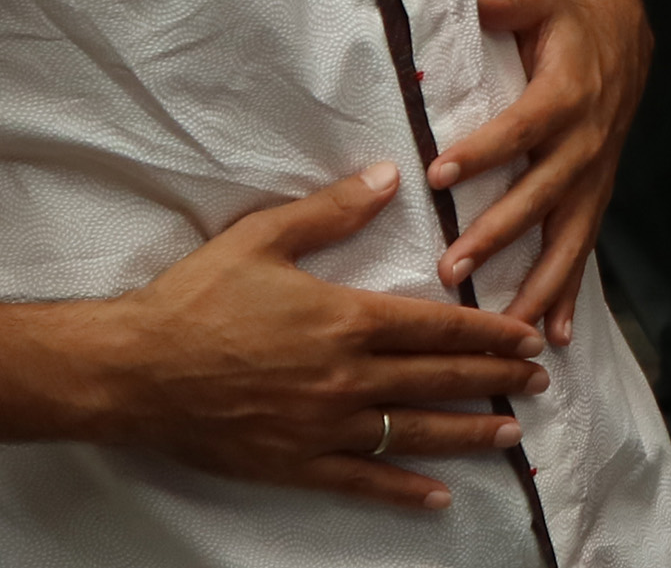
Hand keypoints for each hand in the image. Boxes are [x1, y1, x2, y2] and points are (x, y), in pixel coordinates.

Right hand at [89, 164, 550, 511]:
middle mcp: (346, 377)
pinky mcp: (295, 463)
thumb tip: (389, 174)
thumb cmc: (195, 298)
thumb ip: (333, 210)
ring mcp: (324, 426)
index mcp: (346, 319)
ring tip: (511, 434)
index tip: (526, 337)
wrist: (132, 370)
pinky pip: (362, 481)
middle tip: (538, 382)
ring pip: (414, 432)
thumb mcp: (264, 237)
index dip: (489, 333)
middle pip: (439, 379)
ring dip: (468, 433)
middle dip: (494, 380)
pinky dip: (404, 491)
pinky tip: (438, 496)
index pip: (437, 326)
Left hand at [428, 0, 648, 342]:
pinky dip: (572, 293)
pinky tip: (557, 335)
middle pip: (541, 196)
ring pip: (569, 238)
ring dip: (540, 284)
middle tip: (452, 269)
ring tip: (507, 328)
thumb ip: (509, 3)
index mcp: (566, 95)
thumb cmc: (568, 21)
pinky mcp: (595, 194)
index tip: (440, 175)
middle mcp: (584, 143)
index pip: (520, 128)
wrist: (625, 34)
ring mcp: (593, 176)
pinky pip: (584, 249)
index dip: (483, 150)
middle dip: (499, 235)